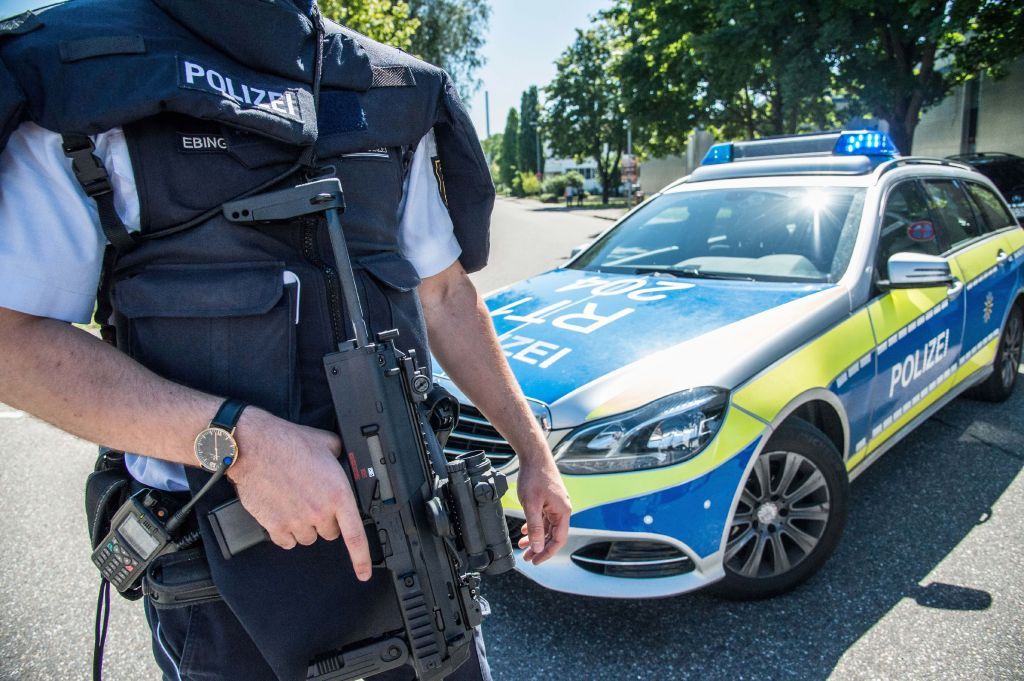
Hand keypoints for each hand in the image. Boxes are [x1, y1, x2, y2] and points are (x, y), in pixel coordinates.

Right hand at [226, 408, 371, 580]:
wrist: (255, 447)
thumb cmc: (288, 443)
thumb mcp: (327, 443)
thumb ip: (340, 458)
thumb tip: (343, 459)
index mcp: (338, 494)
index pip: (355, 535)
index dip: (362, 559)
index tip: (364, 573)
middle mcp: (319, 512)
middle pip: (330, 533)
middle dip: (326, 520)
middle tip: (314, 499)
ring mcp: (296, 522)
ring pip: (308, 538)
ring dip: (305, 525)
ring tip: (296, 501)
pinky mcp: (275, 526)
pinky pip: (286, 541)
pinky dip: (286, 531)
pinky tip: (283, 511)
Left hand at [515, 457, 570, 564]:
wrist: (534, 456)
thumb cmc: (534, 477)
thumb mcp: (531, 505)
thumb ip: (535, 527)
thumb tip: (537, 546)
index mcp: (562, 512)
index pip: (558, 540)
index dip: (547, 553)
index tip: (535, 561)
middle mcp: (562, 509)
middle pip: (553, 535)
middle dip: (539, 547)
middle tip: (526, 557)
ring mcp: (556, 504)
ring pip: (547, 527)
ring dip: (536, 538)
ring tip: (523, 546)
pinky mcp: (549, 500)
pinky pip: (544, 518)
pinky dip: (535, 526)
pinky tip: (525, 531)